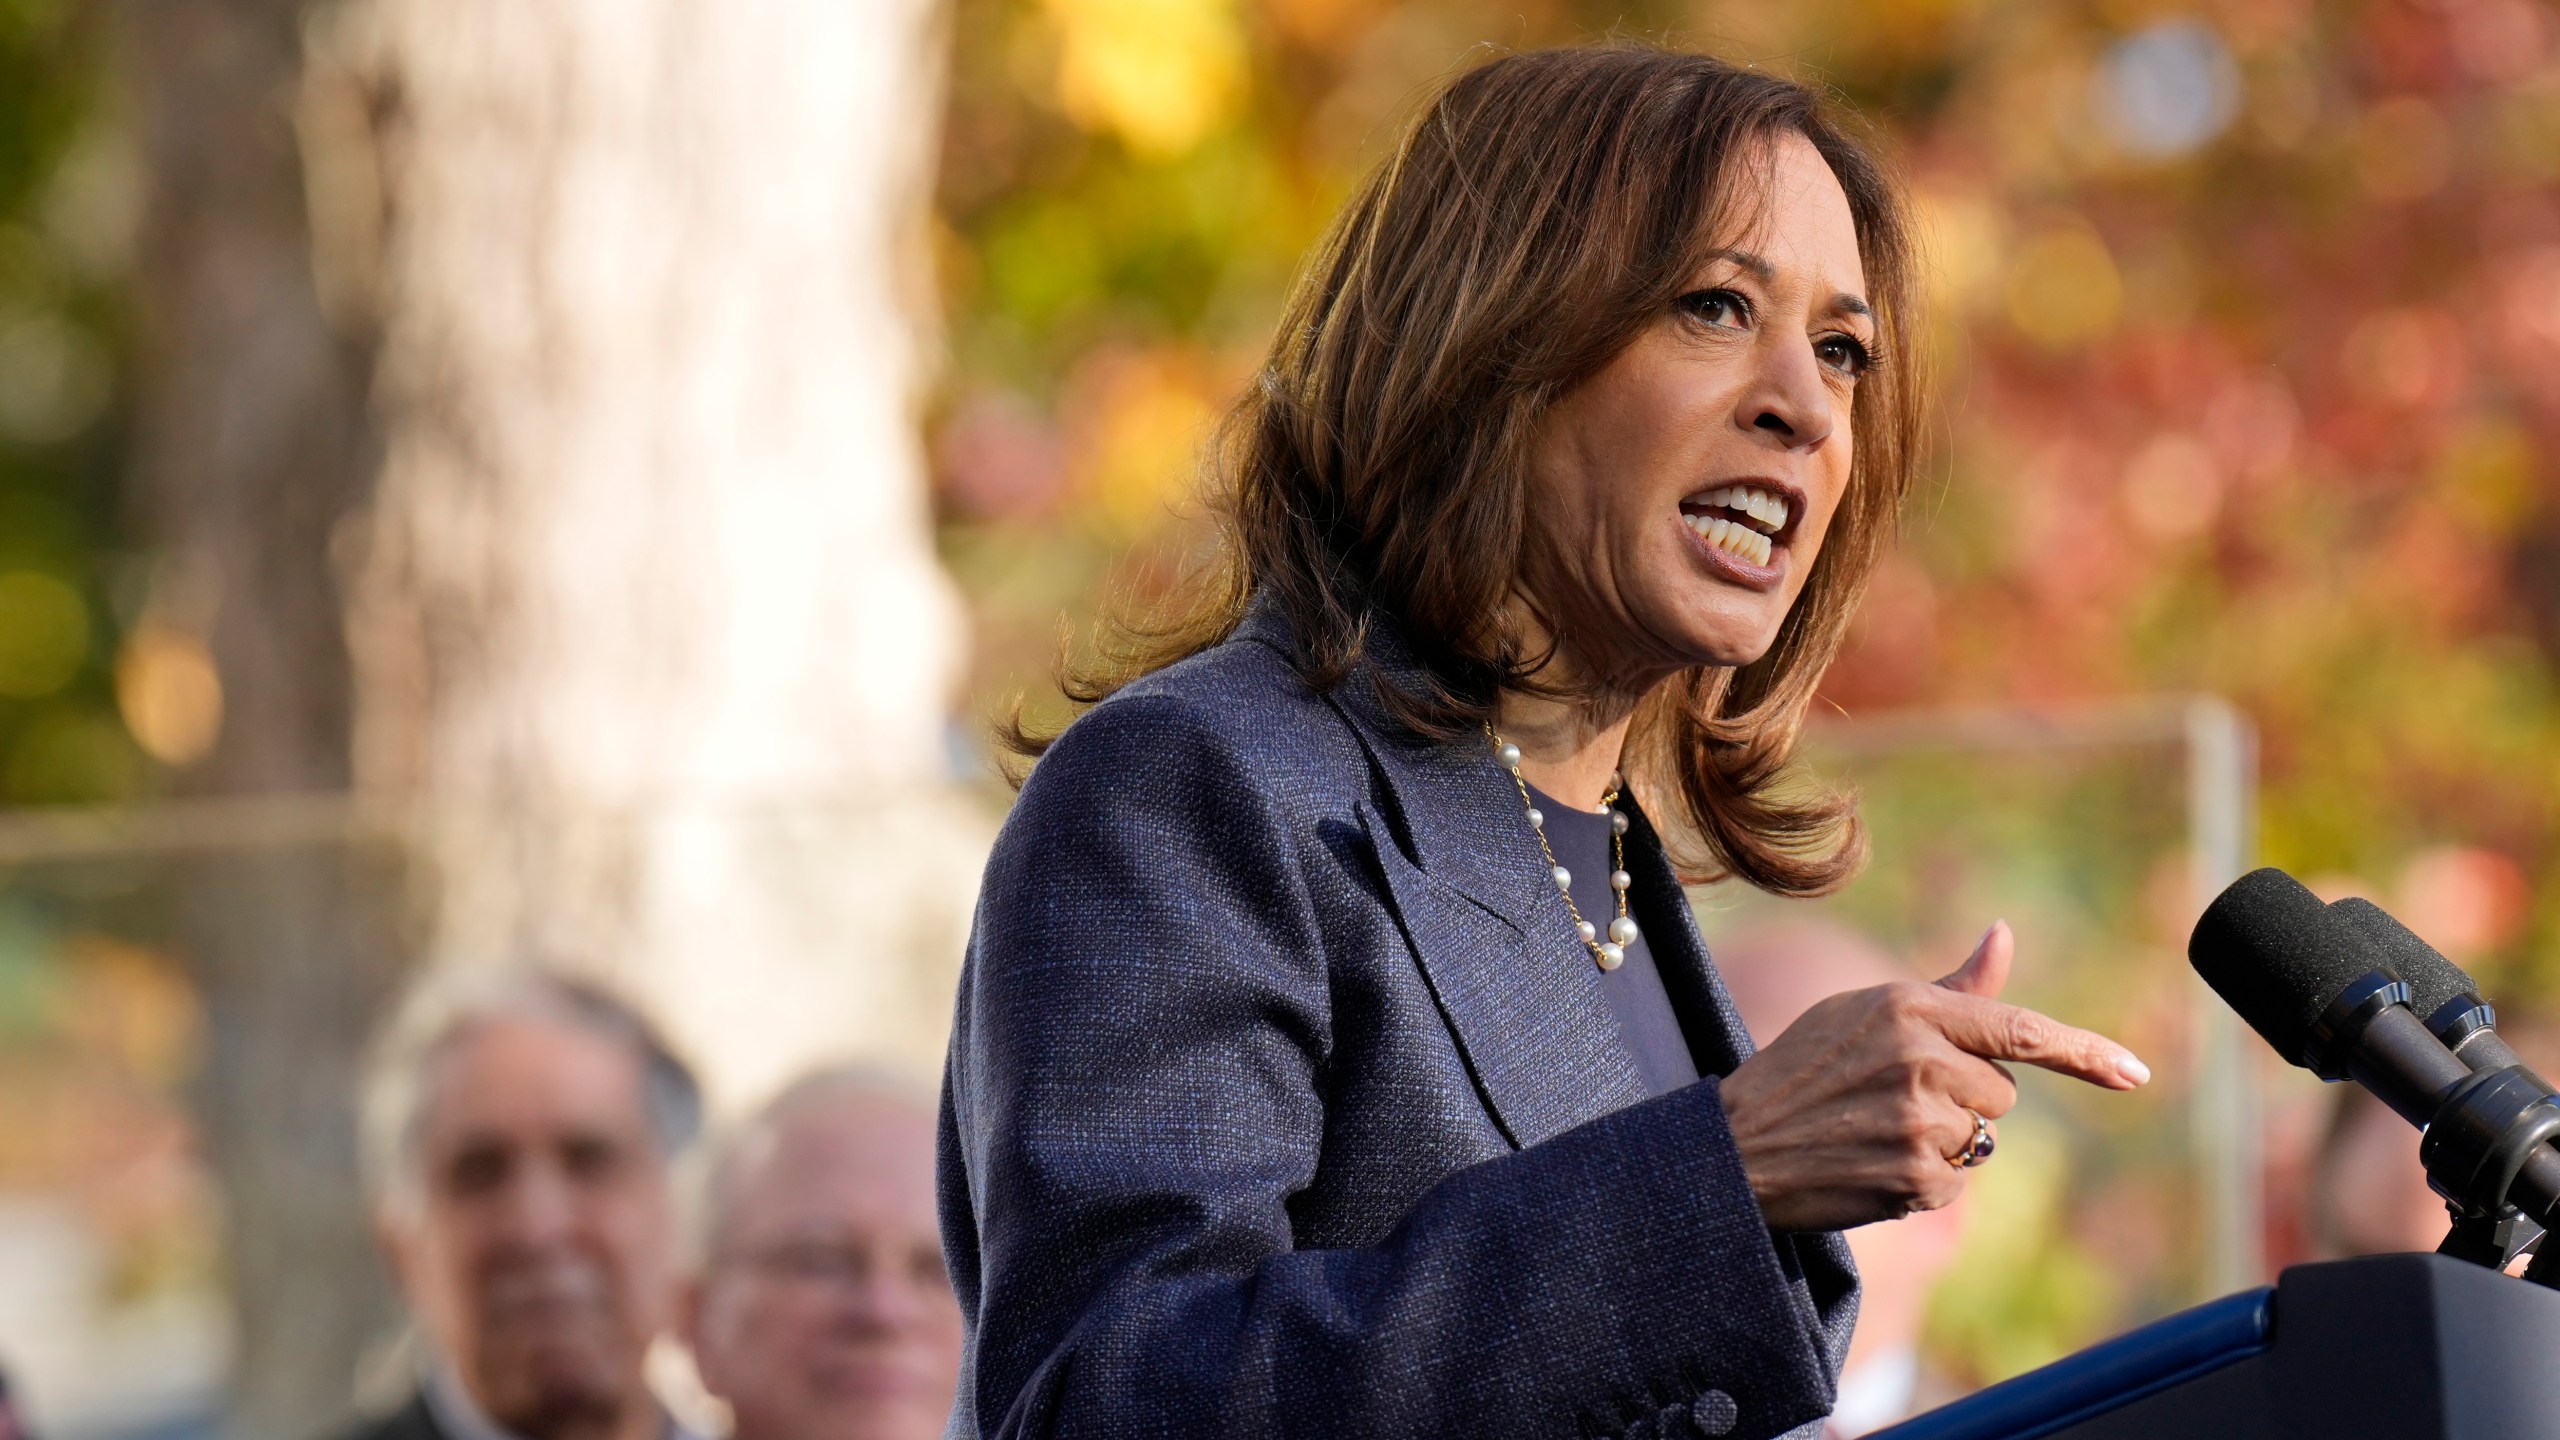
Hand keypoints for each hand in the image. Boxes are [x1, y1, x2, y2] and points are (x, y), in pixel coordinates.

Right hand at [1717, 921, 2148, 1231]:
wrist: (1736, 1145)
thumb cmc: (1805, 1067)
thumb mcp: (1868, 1011)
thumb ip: (1951, 988)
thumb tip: (2004, 933)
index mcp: (1911, 1007)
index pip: (2022, 1030)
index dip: (2086, 1054)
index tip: (2135, 1075)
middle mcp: (1922, 1060)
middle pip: (2003, 1091)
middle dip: (1963, 1097)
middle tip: (1890, 1096)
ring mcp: (1922, 1123)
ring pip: (1981, 1138)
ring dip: (1944, 1139)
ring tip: (1874, 1129)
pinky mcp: (1918, 1179)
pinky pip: (1959, 1183)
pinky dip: (1925, 1180)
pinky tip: (1872, 1162)